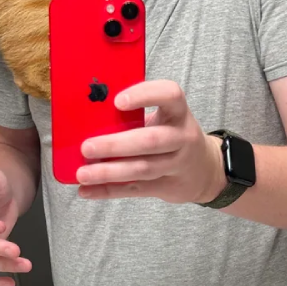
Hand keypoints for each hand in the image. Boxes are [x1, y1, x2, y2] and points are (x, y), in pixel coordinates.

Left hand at [76, 81, 225, 204]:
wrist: (204, 170)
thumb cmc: (172, 135)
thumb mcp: (165, 119)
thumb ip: (135, 117)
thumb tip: (88, 119)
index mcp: (178, 112)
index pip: (170, 95)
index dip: (145, 95)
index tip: (117, 101)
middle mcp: (182, 137)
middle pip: (150, 140)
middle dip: (116, 145)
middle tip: (87, 147)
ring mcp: (177, 164)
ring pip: (142, 168)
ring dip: (109, 172)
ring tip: (82, 173)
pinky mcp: (168, 186)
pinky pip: (136, 189)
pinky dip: (109, 190)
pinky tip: (88, 190)